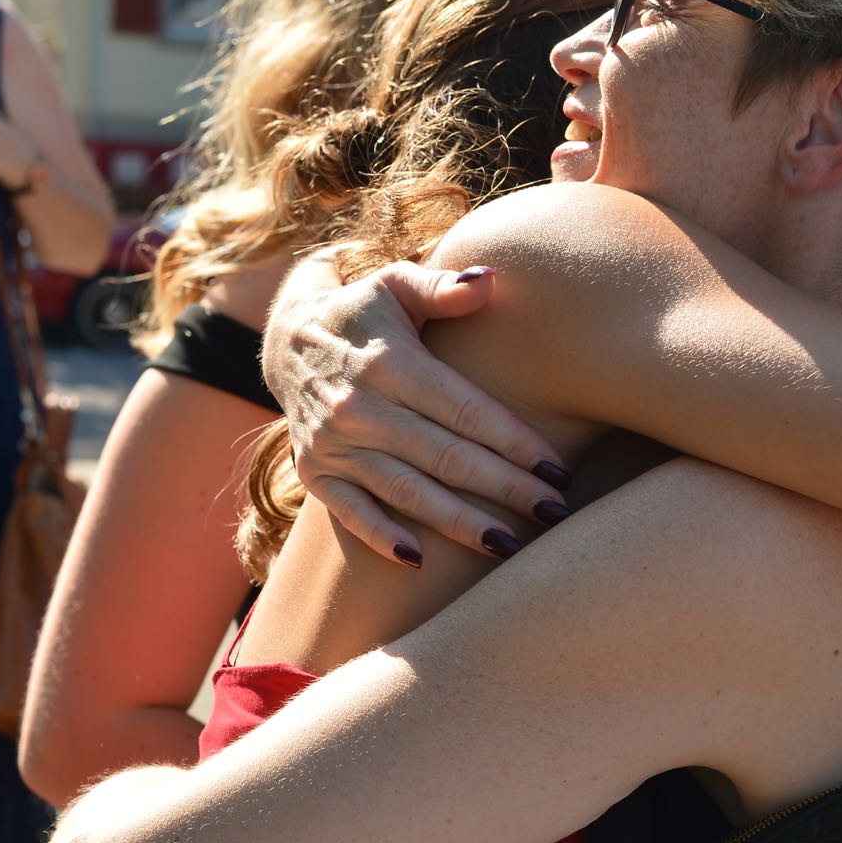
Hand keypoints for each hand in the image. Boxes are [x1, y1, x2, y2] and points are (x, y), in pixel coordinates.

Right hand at [265, 256, 571, 564]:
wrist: (285, 339)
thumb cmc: (365, 311)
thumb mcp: (397, 285)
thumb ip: (443, 287)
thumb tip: (490, 280)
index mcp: (389, 364)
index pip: (463, 410)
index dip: (512, 441)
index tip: (555, 469)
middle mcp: (358, 408)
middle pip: (446, 458)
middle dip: (504, 489)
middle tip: (555, 512)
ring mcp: (334, 445)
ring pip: (407, 492)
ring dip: (459, 523)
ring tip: (509, 544)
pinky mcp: (315, 473)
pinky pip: (350, 513)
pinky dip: (381, 537)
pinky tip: (420, 562)